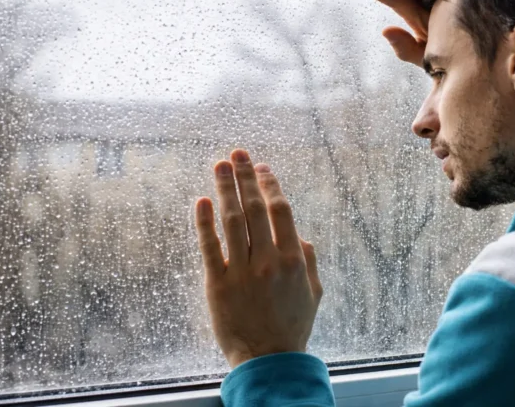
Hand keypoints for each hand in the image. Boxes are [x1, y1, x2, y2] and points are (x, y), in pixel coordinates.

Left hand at [195, 149, 321, 368]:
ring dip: (225, 189)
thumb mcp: (313, 293)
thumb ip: (308, 261)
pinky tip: (201, 200)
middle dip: (245, 177)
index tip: (261, 168)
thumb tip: (300, 236)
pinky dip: (204, 222)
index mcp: (293, 259)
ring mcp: (242, 271)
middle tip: (237, 154)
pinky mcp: (218, 284)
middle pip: (256, 208)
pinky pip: (210, 247)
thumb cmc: (292, 327)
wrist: (268, 359)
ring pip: (232, 221)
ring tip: (219, 166)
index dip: (270, 185)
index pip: (281, 211)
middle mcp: (268, 260)